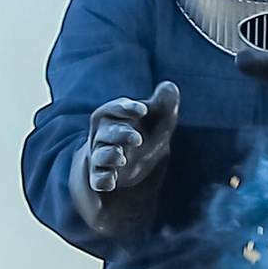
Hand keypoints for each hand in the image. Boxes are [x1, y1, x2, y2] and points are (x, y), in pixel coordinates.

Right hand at [80, 83, 179, 226]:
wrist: (138, 158)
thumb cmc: (147, 129)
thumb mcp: (159, 115)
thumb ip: (165, 101)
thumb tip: (170, 86)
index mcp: (112, 115)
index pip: (113, 108)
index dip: (126, 108)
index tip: (143, 110)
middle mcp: (102, 135)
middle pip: (107, 132)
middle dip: (120, 134)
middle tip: (138, 139)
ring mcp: (101, 157)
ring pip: (100, 155)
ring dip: (109, 156)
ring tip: (122, 159)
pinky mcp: (102, 177)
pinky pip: (98, 179)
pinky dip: (102, 180)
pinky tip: (111, 182)